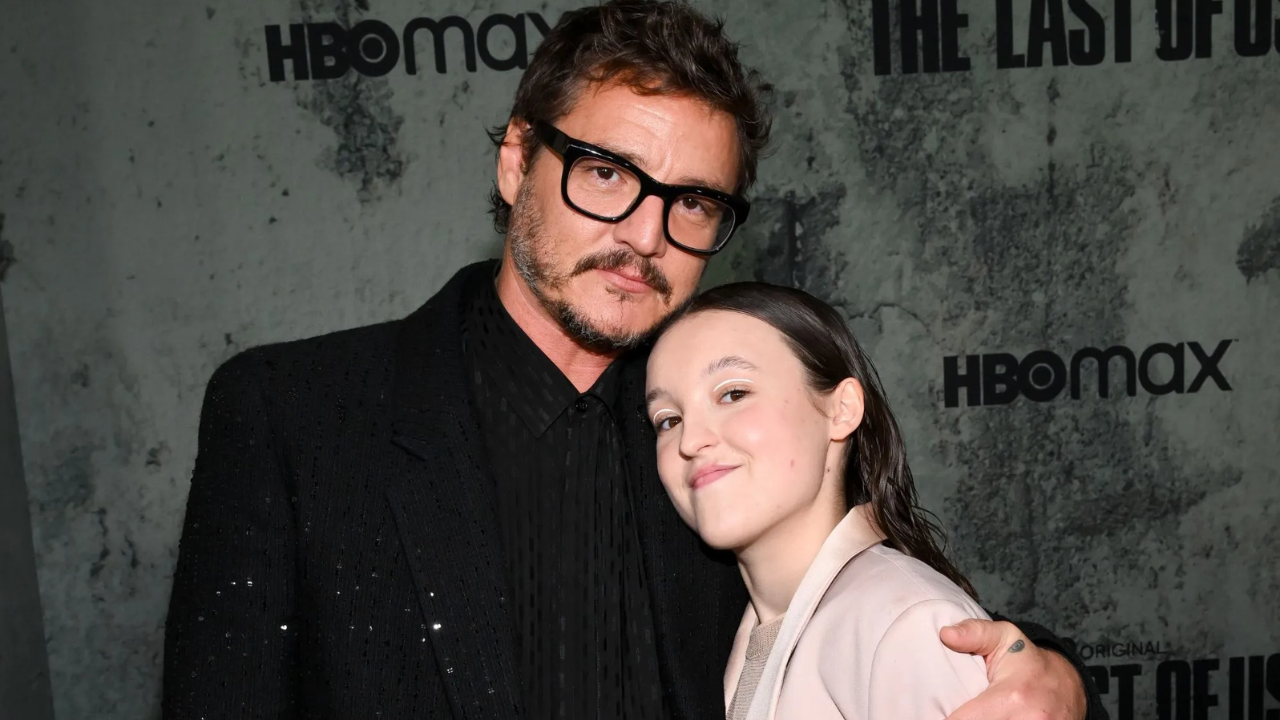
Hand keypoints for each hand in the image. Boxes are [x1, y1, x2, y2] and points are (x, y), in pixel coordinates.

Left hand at [940, 618, 1086, 719]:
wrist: (1068, 686)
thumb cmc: (1028, 663)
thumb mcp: (1004, 637)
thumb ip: (975, 633)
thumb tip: (946, 634)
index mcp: (1012, 698)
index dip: (942, 718)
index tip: (934, 712)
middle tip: (953, 711)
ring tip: (965, 715)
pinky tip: (981, 719)